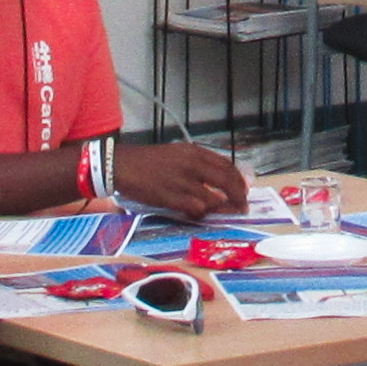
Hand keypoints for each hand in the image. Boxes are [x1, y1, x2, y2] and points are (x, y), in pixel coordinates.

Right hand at [119, 135, 249, 220]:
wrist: (122, 165)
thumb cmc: (147, 161)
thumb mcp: (176, 153)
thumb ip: (196, 163)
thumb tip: (217, 178)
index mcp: (194, 152)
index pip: (227, 165)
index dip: (239, 180)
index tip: (243, 189)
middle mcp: (192, 164)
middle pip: (227, 181)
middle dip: (239, 196)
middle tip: (242, 206)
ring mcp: (183, 181)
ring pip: (214, 199)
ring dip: (219, 208)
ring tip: (219, 213)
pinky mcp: (172, 197)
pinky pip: (196, 209)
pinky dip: (201, 213)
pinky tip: (196, 213)